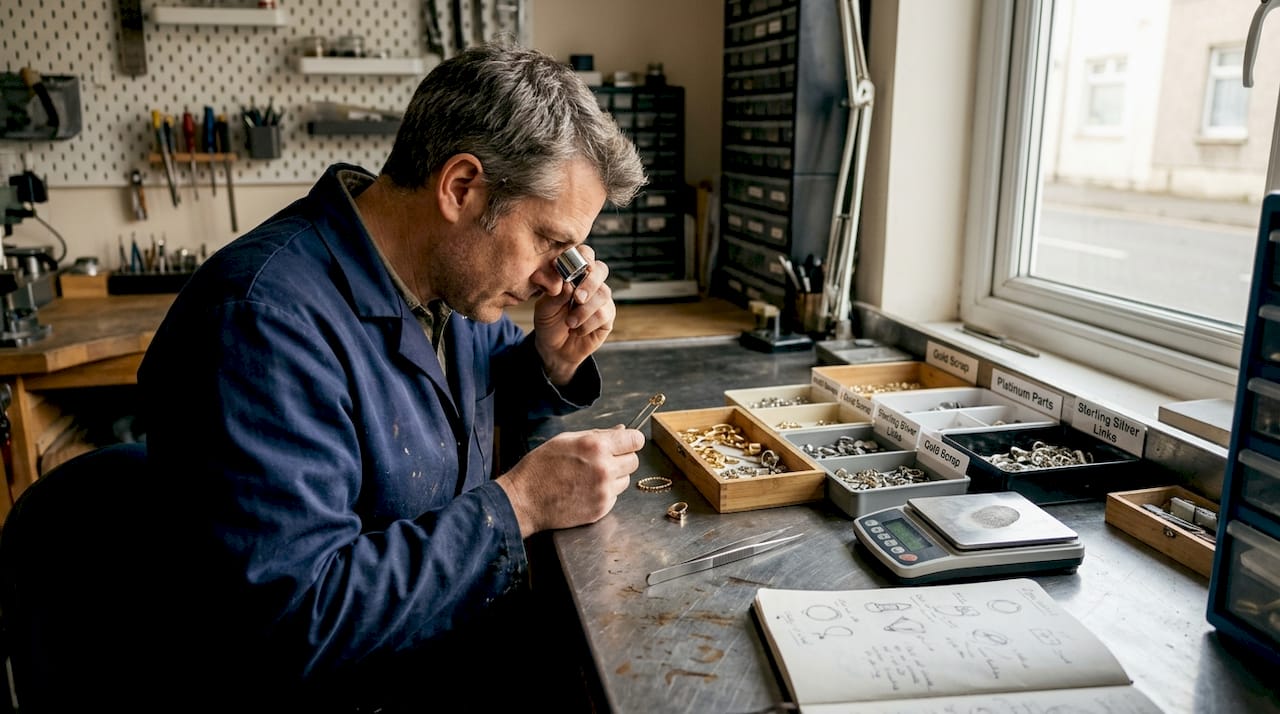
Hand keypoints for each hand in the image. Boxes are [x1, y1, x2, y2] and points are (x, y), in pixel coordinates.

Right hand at [497, 427, 643, 536]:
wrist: (525, 500)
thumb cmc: (540, 467)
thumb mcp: (566, 440)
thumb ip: (597, 434)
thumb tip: (621, 431)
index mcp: (596, 446)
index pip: (636, 440)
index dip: (631, 441)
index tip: (626, 443)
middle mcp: (604, 469)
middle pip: (634, 461)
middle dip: (622, 458)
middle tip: (603, 461)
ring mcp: (604, 491)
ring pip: (625, 480)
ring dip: (614, 477)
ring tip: (590, 477)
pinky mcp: (601, 509)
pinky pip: (614, 496)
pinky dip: (605, 493)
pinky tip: (585, 490)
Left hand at [533, 245, 614, 385]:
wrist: (554, 349)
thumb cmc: (548, 322)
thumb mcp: (544, 308)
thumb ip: (554, 294)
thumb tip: (567, 282)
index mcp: (574, 274)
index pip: (584, 255)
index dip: (584, 256)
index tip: (575, 266)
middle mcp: (590, 283)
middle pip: (601, 270)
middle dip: (590, 282)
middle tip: (577, 297)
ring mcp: (601, 299)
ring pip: (603, 293)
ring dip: (585, 310)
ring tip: (569, 322)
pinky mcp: (607, 317)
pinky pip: (604, 314)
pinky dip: (588, 323)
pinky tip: (577, 330)